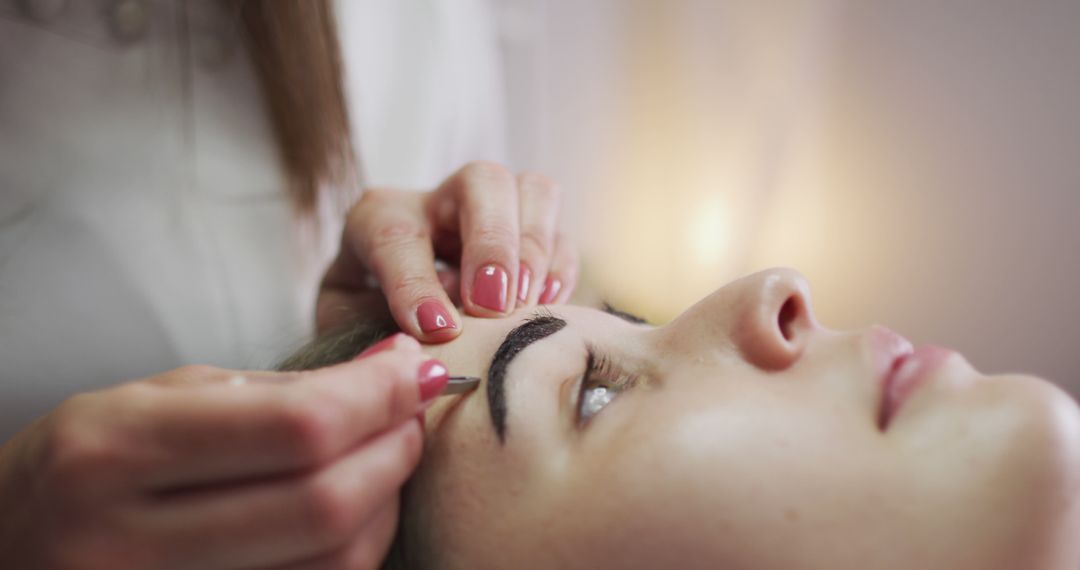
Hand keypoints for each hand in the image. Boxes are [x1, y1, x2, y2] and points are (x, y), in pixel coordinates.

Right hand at [0, 334, 439, 568]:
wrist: (8, 546)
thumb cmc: (92, 460)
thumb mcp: (162, 398)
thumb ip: (283, 388)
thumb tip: (398, 367)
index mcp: (116, 451)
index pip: (297, 428)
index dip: (380, 398)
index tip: (419, 371)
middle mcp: (129, 540)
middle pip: (325, 504)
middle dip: (395, 449)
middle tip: (413, 413)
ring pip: (334, 565)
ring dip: (386, 504)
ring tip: (384, 458)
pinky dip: (355, 552)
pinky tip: (355, 511)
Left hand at [317, 161, 579, 339]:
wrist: (379, 317)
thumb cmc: (361, 321)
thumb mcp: (343, 327)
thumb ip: (375, 329)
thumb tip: (430, 336)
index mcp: (377, 217)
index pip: (396, 235)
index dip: (417, 283)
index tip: (435, 330)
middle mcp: (438, 202)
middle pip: (483, 181)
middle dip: (493, 244)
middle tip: (491, 308)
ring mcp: (492, 214)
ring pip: (534, 191)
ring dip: (534, 249)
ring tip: (523, 305)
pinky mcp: (530, 239)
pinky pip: (563, 236)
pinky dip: (560, 270)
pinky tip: (545, 306)